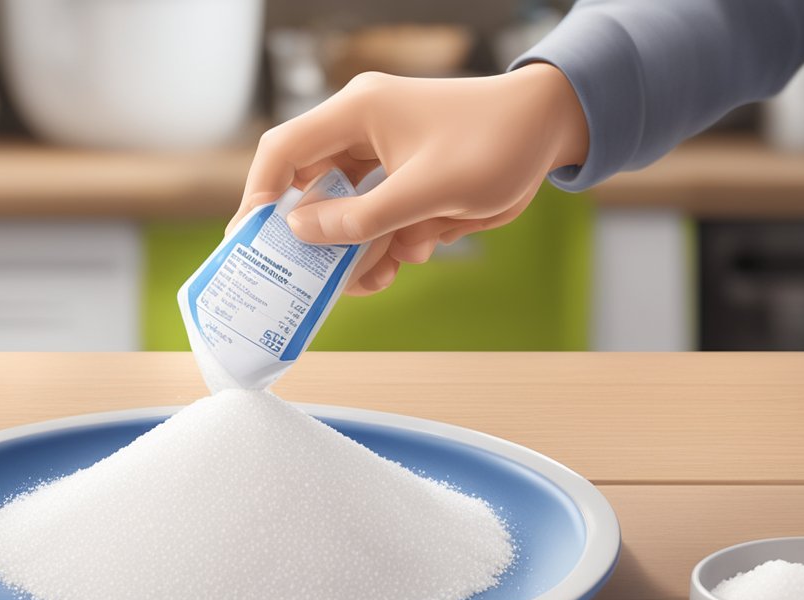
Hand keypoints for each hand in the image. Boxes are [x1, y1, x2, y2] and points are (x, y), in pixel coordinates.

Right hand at [228, 64, 588, 294]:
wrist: (553, 130)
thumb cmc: (497, 142)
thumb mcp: (428, 191)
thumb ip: (363, 216)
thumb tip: (301, 232)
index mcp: (357, 113)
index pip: (283, 152)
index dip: (260, 196)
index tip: (250, 242)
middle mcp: (361, 132)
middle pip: (310, 189)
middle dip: (312, 238)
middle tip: (306, 281)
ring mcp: (384, 158)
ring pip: (345, 213)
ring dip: (354, 250)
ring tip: (370, 280)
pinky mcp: (405, 181)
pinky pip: (377, 220)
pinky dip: (384, 246)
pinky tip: (404, 260)